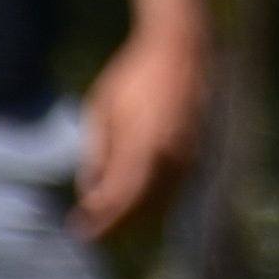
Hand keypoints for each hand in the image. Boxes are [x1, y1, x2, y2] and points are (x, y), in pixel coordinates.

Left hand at [76, 28, 203, 240]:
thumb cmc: (134, 75)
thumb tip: (90, 193)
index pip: (119, 198)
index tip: (78, 229)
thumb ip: (96, 155)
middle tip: (92, 232)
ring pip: (164, 201)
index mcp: (142, 145)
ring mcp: (190, 153)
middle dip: (116, 224)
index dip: (99, 220)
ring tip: (111, 222)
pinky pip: (178, 186)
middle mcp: (170, 155)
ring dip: (137, 217)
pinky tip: (139, 202)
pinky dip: (158, 200)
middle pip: (142, 207)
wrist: (181, 46)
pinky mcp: (201, 148)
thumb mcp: (101, 111)